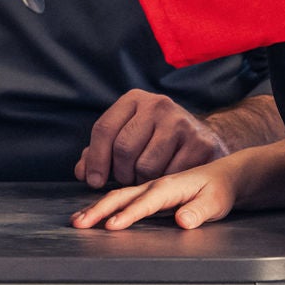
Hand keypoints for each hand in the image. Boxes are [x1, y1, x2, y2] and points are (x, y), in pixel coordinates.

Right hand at [71, 156, 242, 231]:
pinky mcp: (147, 191)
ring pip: (118, 194)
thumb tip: (184, 220)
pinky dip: (103, 203)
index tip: (111, 226)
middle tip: (79, 224)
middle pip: (123, 196)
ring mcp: (149, 186)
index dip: (129, 214)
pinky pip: (121, 194)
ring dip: (96, 207)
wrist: (223, 173)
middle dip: (99, 209)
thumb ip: (200, 211)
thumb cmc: (219, 189)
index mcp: (171, 186)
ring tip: (77, 220)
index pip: (147, 202)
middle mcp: (155, 184)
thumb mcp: (216, 202)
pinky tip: (91, 211)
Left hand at [76, 89, 228, 187]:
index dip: (95, 159)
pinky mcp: (199, 142)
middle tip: (126, 179)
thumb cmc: (154, 139)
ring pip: (146, 166)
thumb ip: (100, 152)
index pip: (104, 128)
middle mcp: (158, 104)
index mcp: (134, 99)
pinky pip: (170, 176)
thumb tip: (82, 172)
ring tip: (146, 177)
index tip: (93, 181)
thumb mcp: (126, 136)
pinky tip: (166, 178)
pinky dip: (164, 184)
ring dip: (141, 181)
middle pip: (123, 148)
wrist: (201, 137)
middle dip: (120, 172)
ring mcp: (181, 122)